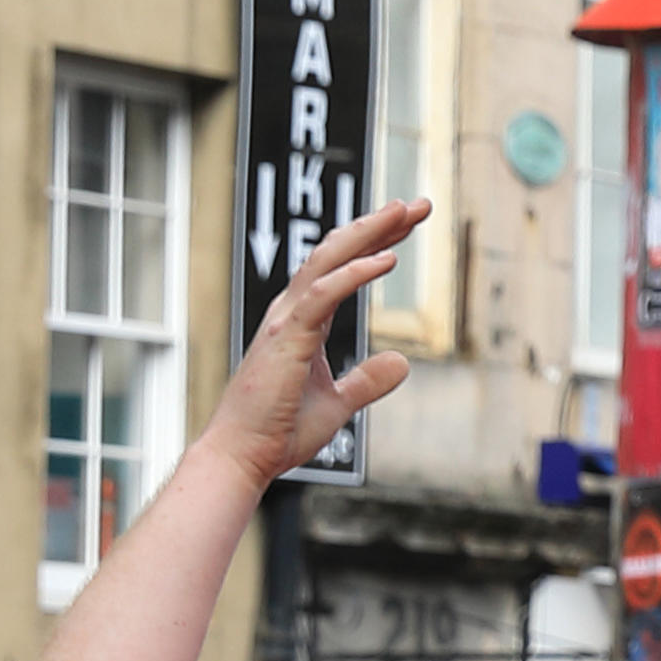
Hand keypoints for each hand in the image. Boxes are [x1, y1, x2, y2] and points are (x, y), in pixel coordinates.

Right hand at [198, 200, 422, 483]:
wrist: (243, 456)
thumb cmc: (279, 431)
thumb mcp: (338, 404)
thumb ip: (367, 381)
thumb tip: (402, 363)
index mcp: (301, 322)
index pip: (341, 268)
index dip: (375, 242)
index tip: (407, 222)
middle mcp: (290, 313)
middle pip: (336, 253)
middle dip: (377, 225)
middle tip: (417, 203)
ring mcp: (285, 322)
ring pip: (327, 262)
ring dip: (367, 234)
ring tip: (402, 212)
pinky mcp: (286, 339)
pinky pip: (323, 295)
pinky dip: (354, 274)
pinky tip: (386, 259)